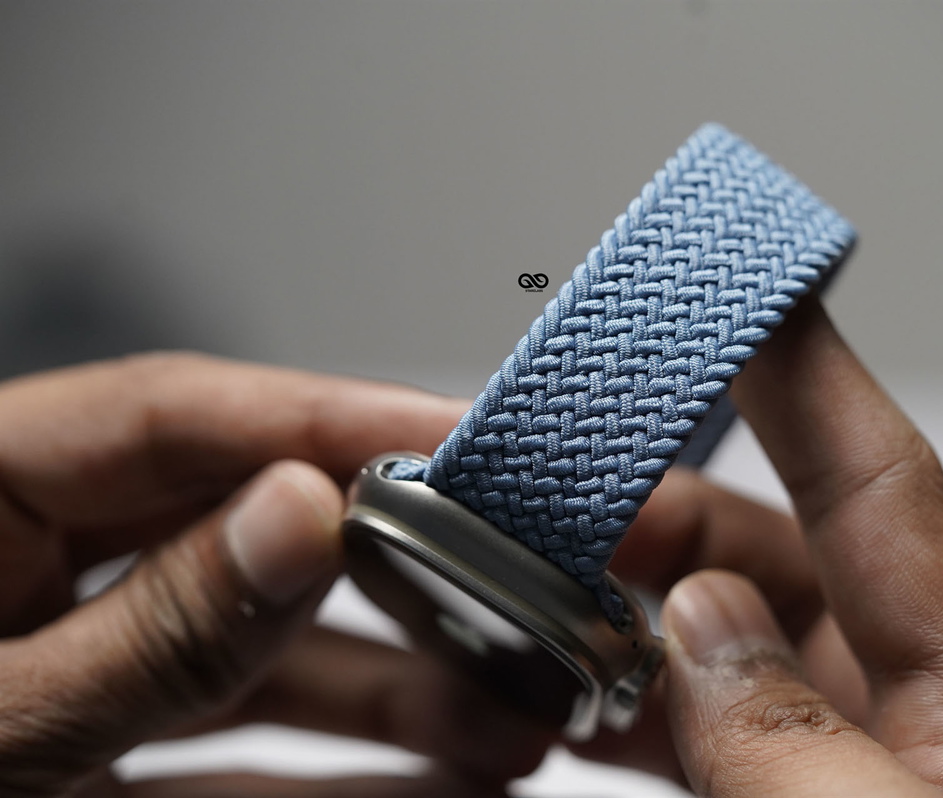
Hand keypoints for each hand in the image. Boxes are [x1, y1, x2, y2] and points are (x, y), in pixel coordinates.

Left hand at [0, 353, 549, 797]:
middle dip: (393, 567)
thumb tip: (298, 515)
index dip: (325, 416)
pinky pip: (243, 764)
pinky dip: (345, 779)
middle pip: (245, 533)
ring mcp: (74, 682)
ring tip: (509, 719)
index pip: (171, 418)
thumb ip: (151, 630)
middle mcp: (29, 582)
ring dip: (396, 692)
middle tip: (514, 574)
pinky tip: (443, 786)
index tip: (459, 436)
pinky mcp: (104, 773)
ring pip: (265, 659)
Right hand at [577, 300, 942, 795]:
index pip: (888, 494)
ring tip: (520, 591)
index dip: (810, 377)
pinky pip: (687, 736)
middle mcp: (908, 734)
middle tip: (554, 484)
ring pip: (712, 652)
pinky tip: (552, 703)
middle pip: (772, 560)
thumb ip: (797, 747)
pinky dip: (614, 708)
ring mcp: (839, 776)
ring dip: (612, 613)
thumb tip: (703, 632)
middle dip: (655, 507)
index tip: (739, 286)